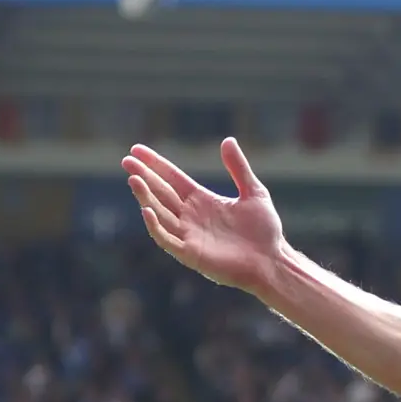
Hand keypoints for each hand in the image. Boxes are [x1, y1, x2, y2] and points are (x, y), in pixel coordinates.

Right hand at [123, 138, 290, 295]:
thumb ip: (238, 168)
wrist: (273, 262)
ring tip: (134, 179)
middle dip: (144, 176)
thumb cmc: (265, 231)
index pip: (172, 178)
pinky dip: (155, 226)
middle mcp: (190, 216)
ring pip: (159, 213)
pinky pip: (167, 239)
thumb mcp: (254, 192)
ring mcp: (189, 235)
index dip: (155, 164)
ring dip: (145, 197)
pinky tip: (147, 210)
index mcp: (201, 200)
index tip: (137, 150)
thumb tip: (228, 140)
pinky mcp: (191, 254)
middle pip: (161, 193)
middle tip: (127, 160)